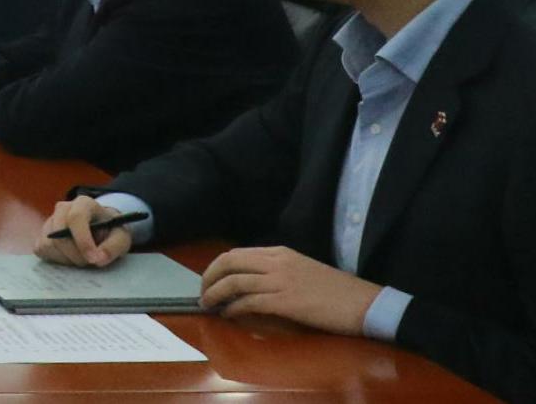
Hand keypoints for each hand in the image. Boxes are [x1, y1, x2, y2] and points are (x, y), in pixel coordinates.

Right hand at [34, 196, 135, 268]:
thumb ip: (114, 247)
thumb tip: (98, 259)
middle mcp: (62, 209)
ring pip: (49, 244)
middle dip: (75, 255)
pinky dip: (56, 259)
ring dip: (67, 259)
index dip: (83, 241)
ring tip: (82, 258)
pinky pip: (42, 249)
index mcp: (83, 203)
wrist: (102, 228)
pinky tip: (70, 257)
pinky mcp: (43, 234)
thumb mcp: (121, 238)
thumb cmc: (111, 231)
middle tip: (90, 262)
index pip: (76, 218)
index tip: (93, 259)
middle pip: (59, 236)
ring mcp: (50, 221)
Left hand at [199, 246, 381, 335]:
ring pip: (234, 282)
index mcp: (280, 253)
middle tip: (203, 294)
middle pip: (228, 263)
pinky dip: (234, 309)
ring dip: (216, 294)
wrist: (365, 303)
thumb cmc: (336, 291)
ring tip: (209, 306)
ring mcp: (281, 281)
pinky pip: (250, 302)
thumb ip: (276, 272)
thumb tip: (249, 285)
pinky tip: (230, 315)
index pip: (236, 254)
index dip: (217, 268)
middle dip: (208, 278)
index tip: (209, 281)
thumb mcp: (301, 270)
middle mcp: (276, 262)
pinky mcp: (286, 301)